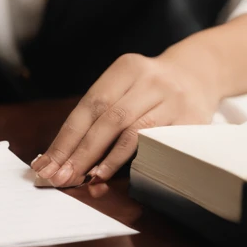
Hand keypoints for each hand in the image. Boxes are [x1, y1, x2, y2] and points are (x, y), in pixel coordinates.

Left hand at [30, 51, 219, 186]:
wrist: (200, 74)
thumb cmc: (151, 89)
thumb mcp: (128, 86)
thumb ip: (100, 114)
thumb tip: (62, 156)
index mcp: (127, 68)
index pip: (89, 105)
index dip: (66, 137)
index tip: (46, 164)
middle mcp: (149, 79)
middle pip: (107, 118)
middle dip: (79, 152)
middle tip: (58, 177)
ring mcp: (172, 98)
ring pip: (131, 130)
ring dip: (103, 159)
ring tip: (81, 179)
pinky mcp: (190, 119)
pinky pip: (155, 143)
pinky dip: (131, 160)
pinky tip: (115, 173)